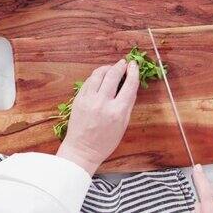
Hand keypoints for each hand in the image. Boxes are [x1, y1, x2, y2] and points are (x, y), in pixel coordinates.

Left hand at [56, 59, 139, 174]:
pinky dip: (96, 76)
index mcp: (117, 111)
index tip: (134, 65)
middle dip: (120, 66)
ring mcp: (88, 100)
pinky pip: (88, 81)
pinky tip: (101, 77)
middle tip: (124, 63)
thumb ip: (127, 104)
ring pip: (98, 74)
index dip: (133, 72)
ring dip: (107, 68)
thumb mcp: (123, 124)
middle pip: (113, 75)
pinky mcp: (78, 99)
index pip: (129, 85)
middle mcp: (102, 103)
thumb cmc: (105, 141)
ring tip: (112, 68)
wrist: (82, 150)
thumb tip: (131, 85)